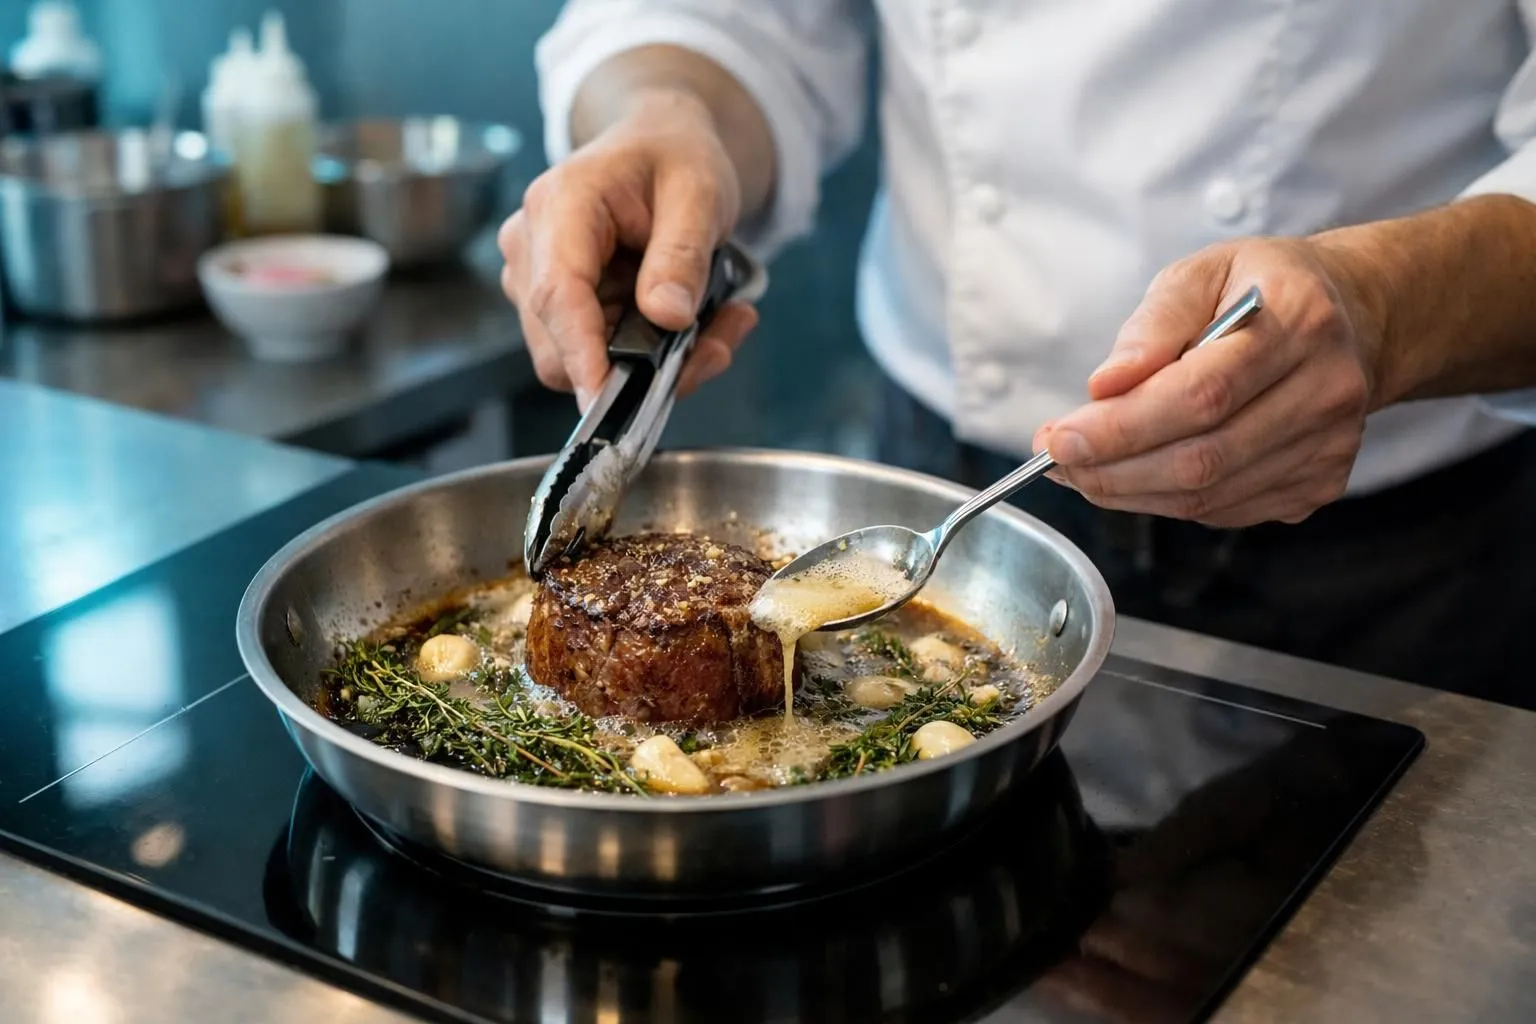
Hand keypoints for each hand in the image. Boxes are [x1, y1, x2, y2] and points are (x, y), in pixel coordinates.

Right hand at [498, 88, 758, 409]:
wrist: (658, 146)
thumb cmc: (672, 156)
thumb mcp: (699, 191)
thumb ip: (682, 253)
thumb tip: (668, 316)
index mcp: (558, 206)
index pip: (556, 294)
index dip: (581, 353)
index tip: (606, 399)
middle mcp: (531, 249)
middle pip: (562, 346)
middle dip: (640, 367)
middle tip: (719, 344)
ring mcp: (538, 284)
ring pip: (586, 363)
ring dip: (659, 363)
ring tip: (720, 322)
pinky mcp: (560, 311)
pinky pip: (602, 358)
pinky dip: (655, 356)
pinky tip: (699, 324)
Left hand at [1034, 238, 1383, 526]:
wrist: (1351, 318)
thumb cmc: (1262, 290)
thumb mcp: (1201, 273)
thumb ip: (1152, 326)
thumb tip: (1105, 386)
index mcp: (1299, 322)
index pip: (1201, 395)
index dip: (1122, 427)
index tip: (1059, 437)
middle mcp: (1327, 390)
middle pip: (1202, 458)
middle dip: (1112, 469)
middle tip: (1058, 458)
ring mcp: (1330, 447)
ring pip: (1208, 496)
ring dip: (1129, 491)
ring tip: (1084, 468)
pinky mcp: (1320, 484)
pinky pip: (1223, 510)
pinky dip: (1166, 500)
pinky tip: (1138, 474)